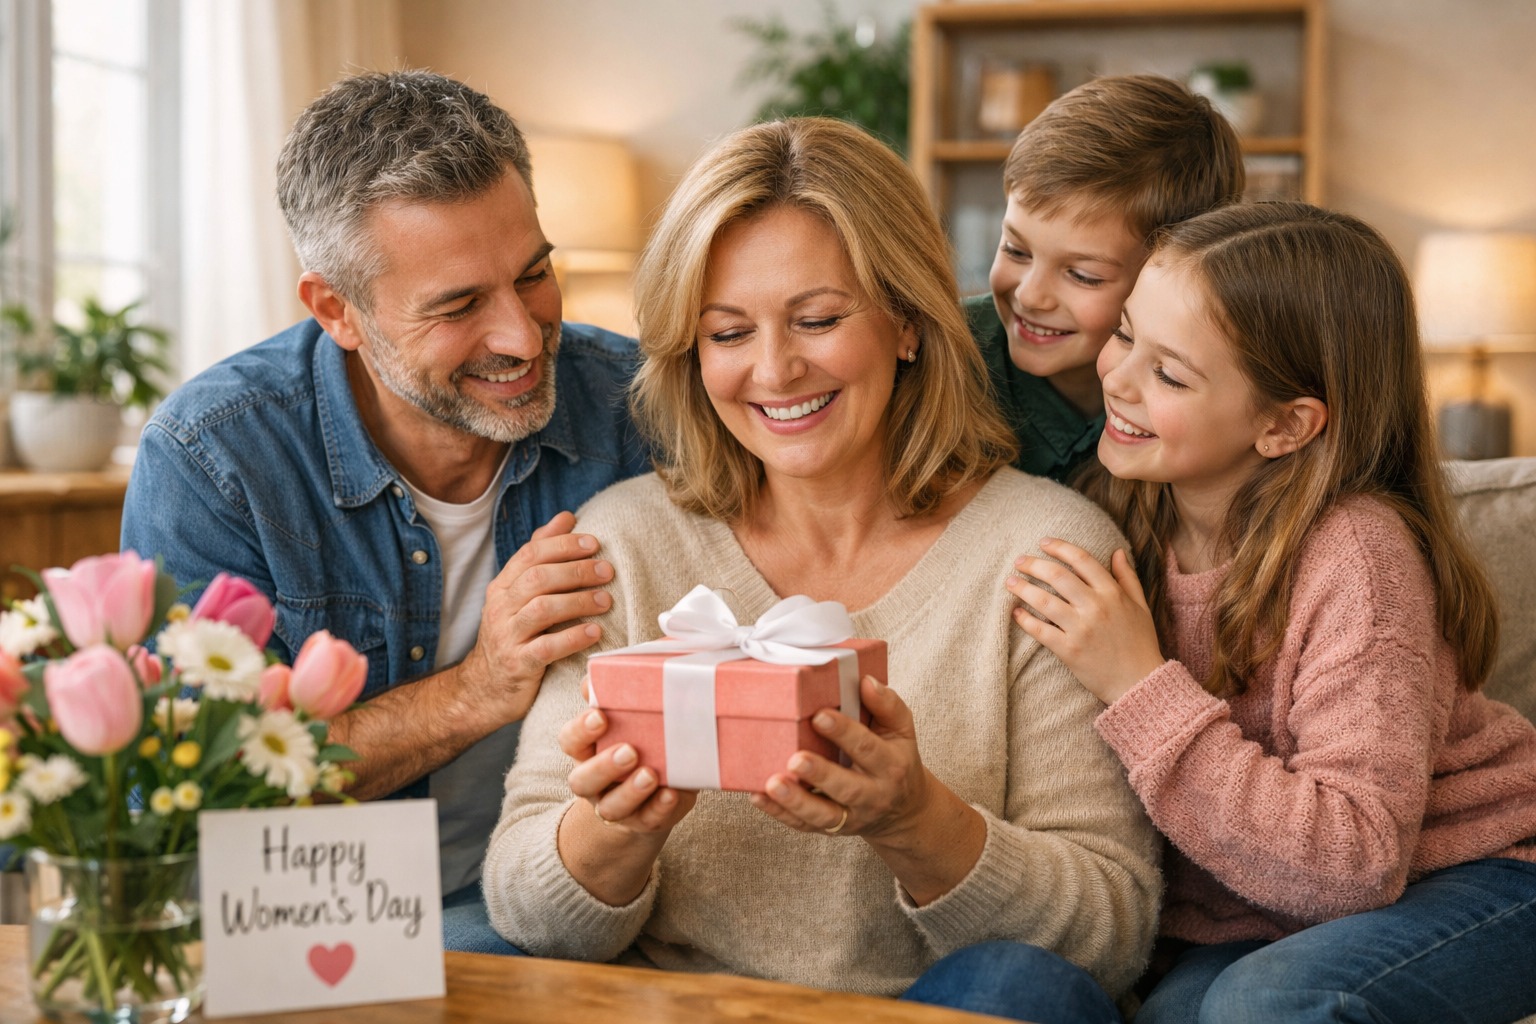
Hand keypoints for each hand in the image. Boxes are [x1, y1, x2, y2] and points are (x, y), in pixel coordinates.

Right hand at [457, 511, 613, 723]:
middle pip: (538, 578)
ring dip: (579, 601)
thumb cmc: (513, 636)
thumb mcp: (518, 596)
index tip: (593, 542)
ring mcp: (507, 636)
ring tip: (606, 600)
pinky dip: (573, 637)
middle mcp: (500, 608)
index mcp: (502, 587)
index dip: (562, 544)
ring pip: (542, 609)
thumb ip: (540, 558)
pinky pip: (546, 647)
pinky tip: (595, 632)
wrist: (483, 689)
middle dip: (576, 570)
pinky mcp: (518, 665)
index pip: (530, 554)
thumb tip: (566, 517)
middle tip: (607, 571)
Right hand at [558, 683, 695, 835]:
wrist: (646, 798)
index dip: (581, 730)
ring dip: (631, 791)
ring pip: (612, 807)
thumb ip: (614, 695)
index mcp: (586, 751)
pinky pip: (648, 820)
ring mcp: (616, 806)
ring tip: (651, 774)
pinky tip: (672, 793)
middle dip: (604, 766)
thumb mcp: (627, 720)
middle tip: (629, 751)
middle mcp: (594, 782)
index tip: (600, 715)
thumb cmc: (637, 744)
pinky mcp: (644, 822)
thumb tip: (601, 669)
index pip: (570, 741)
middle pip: (582, 780)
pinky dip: (659, 808)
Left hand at [750, 675, 934, 840]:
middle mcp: (873, 794)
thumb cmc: (895, 759)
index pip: (867, 747)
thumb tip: (865, 681)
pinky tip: (758, 796)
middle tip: (795, 758)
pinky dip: (780, 813)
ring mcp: (851, 816)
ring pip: (823, 815)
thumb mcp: (901, 731)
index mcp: (890, 765)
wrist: (903, 810)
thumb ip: (887, 705)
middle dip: (820, 773)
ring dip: (796, 801)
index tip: (819, 716)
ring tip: (773, 784)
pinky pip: (804, 825)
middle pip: (846, 787)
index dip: (844, 732)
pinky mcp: (831, 828)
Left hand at [1008, 538, 1165, 703]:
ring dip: (1023, 588)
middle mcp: (1096, 607)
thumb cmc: (1140, 643)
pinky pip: (1040, 631)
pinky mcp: (1069, 650)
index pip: (1082, 559)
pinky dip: (1024, 620)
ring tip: (1010, 582)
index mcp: (1113, 593)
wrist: (1139, 682)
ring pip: (1044, 601)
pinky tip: (1015, 612)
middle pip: (1057, 575)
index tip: (1043, 542)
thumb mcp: (1141, 606)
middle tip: (1019, 561)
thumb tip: (1117, 551)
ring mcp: (1081, 629)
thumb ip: (1128, 578)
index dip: (1060, 547)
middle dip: (1033, 564)